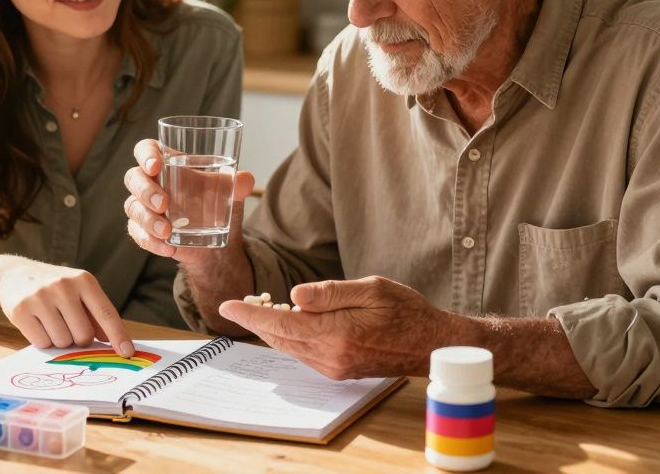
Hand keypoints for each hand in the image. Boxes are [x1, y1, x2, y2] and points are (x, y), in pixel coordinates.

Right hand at [0, 260, 134, 357]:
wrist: (13, 274)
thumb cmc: (55, 288)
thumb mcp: (79, 291)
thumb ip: (97, 315)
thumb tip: (114, 342)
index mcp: (84, 280)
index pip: (106, 313)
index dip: (118, 336)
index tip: (128, 353)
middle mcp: (63, 286)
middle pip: (83, 336)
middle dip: (79, 339)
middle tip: (68, 325)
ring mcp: (41, 297)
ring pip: (62, 342)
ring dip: (60, 341)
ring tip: (51, 322)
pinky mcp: (21, 310)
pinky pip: (42, 343)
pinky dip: (43, 340)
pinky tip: (37, 324)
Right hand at [122, 138, 254, 268]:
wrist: (214, 242)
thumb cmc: (214, 204)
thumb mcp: (228, 192)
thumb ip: (237, 183)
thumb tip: (246, 179)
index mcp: (167, 162)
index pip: (146, 149)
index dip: (146, 154)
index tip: (155, 166)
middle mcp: (151, 182)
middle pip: (133, 178)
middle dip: (146, 191)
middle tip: (164, 204)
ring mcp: (144, 206)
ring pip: (132, 207)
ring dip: (148, 220)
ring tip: (168, 232)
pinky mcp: (143, 230)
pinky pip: (137, 233)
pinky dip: (150, 241)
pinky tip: (167, 248)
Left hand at [217, 276, 454, 379]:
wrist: (431, 344)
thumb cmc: (406, 310)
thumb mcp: (371, 288)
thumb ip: (330, 293)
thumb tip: (294, 295)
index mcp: (336, 333)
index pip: (281, 322)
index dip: (251, 313)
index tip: (228, 305)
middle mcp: (331, 356)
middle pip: (280, 337)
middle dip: (256, 320)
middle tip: (237, 304)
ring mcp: (334, 367)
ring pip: (290, 347)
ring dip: (273, 329)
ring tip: (260, 308)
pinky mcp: (339, 370)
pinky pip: (304, 353)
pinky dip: (291, 337)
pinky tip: (290, 322)